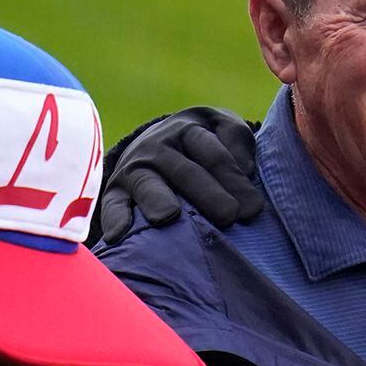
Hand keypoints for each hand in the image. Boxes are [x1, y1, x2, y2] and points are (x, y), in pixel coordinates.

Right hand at [96, 107, 262, 245]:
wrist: (155, 142)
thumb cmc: (203, 143)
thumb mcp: (222, 128)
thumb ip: (237, 141)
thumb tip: (244, 168)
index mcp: (187, 130)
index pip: (214, 155)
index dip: (234, 179)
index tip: (252, 208)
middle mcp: (157, 147)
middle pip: (184, 171)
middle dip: (207, 194)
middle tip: (228, 216)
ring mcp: (134, 170)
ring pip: (147, 185)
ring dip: (157, 199)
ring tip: (168, 216)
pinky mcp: (116, 191)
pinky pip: (113, 204)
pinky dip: (115, 219)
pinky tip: (118, 236)